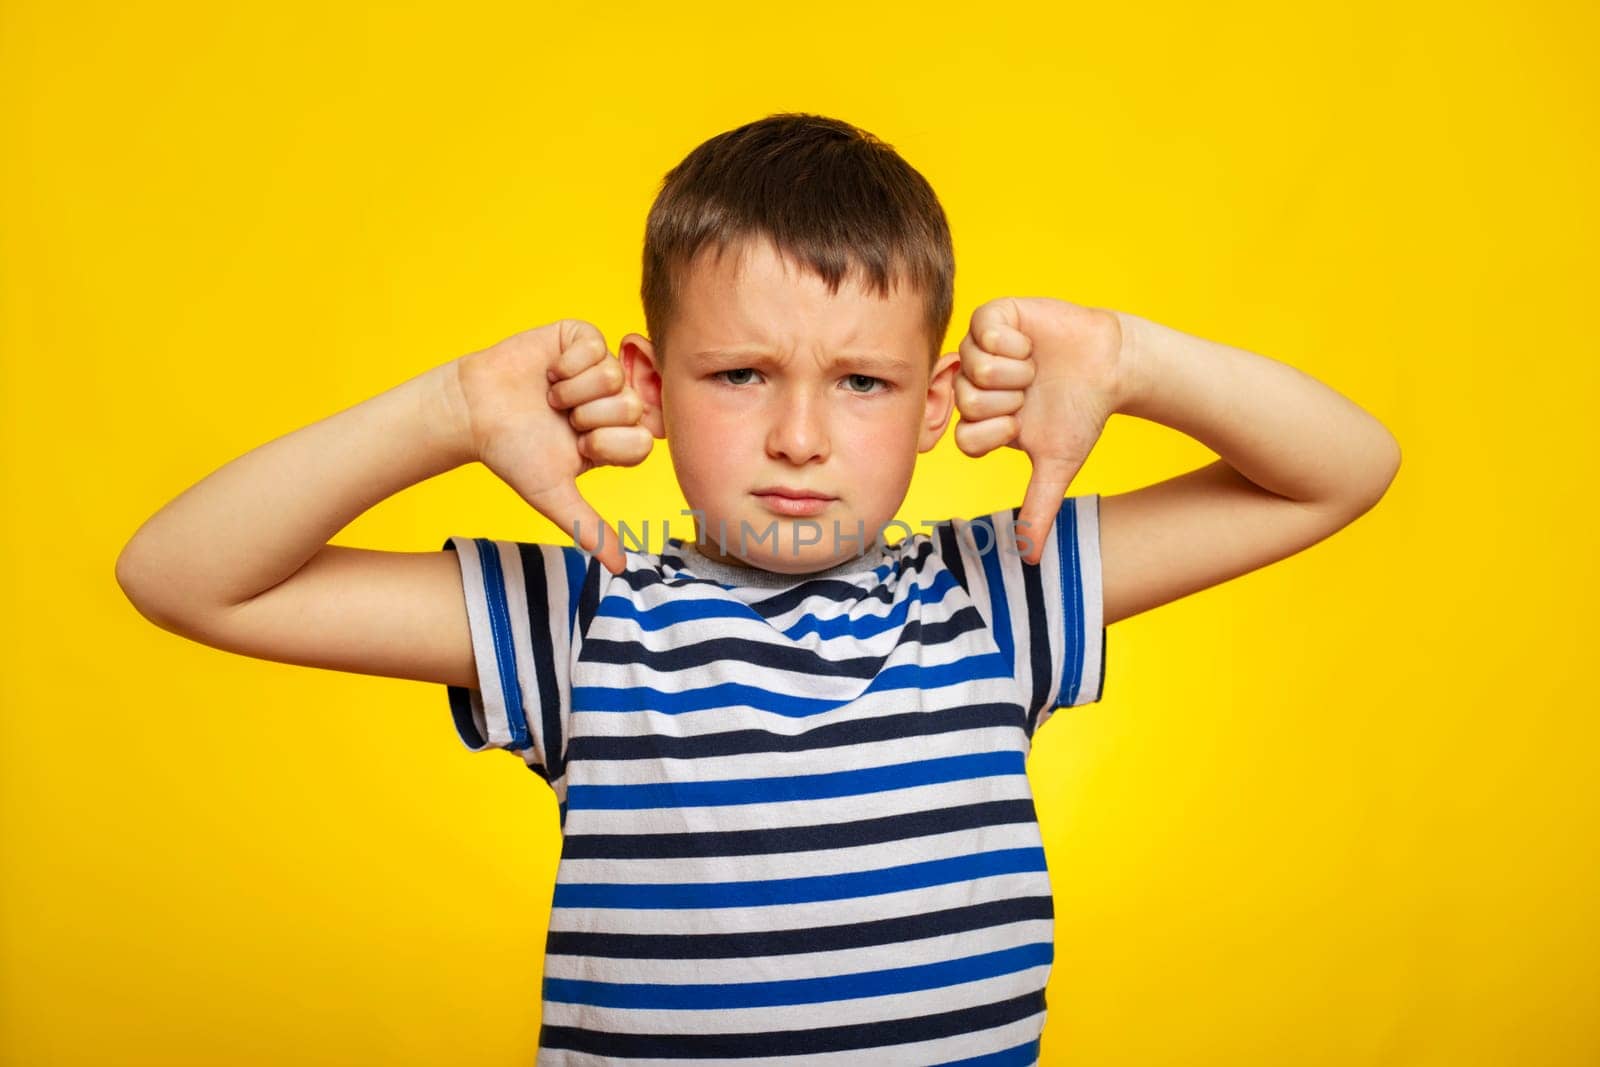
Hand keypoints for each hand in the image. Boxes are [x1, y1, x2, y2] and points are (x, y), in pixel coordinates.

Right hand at [452, 319, 652, 574]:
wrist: (473, 413)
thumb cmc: (512, 453)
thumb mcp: (554, 495)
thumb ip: (589, 529)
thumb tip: (619, 569)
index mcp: (617, 437)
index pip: (642, 441)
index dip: (606, 443)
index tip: (577, 445)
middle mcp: (615, 401)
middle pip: (631, 407)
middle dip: (588, 417)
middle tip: (561, 419)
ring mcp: (601, 367)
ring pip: (613, 376)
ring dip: (573, 391)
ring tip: (550, 397)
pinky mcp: (581, 338)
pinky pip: (596, 346)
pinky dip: (567, 363)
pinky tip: (549, 371)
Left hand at [952, 297, 1126, 563]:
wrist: (1111, 366)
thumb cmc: (1081, 414)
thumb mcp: (1057, 465)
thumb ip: (1038, 509)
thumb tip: (1031, 560)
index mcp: (980, 420)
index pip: (964, 438)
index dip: (998, 433)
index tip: (1024, 425)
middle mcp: (973, 384)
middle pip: (967, 403)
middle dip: (1009, 403)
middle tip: (1032, 393)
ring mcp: (981, 349)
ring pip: (973, 367)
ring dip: (1014, 373)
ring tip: (1034, 368)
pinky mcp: (995, 317)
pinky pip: (982, 330)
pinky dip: (1012, 342)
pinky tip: (1029, 345)